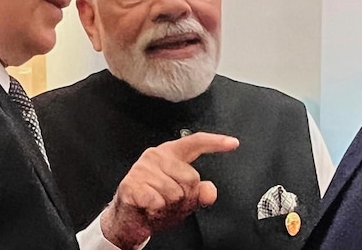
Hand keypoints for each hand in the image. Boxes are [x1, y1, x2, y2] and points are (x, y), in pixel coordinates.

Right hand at [100, 132, 238, 249]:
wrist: (129, 218)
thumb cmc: (155, 202)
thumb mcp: (184, 199)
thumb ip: (200, 193)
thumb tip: (210, 192)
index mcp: (171, 154)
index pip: (195, 143)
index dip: (215, 143)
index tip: (232, 143)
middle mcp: (156, 156)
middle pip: (190, 177)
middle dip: (185, 196)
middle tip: (170, 200)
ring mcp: (142, 167)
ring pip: (174, 192)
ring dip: (169, 205)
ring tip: (159, 203)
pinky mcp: (131, 182)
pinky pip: (157, 200)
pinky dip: (156, 209)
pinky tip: (149, 206)